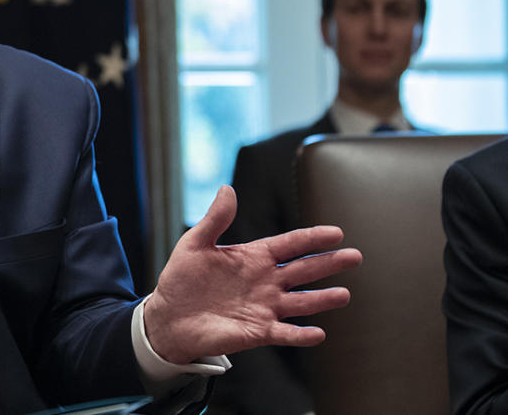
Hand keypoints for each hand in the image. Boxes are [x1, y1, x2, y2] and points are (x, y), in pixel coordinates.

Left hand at [143, 185, 362, 364]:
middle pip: (303, 270)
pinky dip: (301, 335)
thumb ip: (215, 219)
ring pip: (301, 302)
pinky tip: (317, 333)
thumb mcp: (195, 243)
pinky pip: (284, 334)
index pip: (289, 245)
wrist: (168, 316)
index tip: (336, 232)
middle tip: (354, 256)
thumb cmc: (181, 279)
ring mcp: (264, 308)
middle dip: (329, 263)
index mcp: (253, 258)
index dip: (311, 238)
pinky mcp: (257, 332)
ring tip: (344, 295)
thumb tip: (228, 188)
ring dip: (322, 299)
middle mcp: (265, 282)